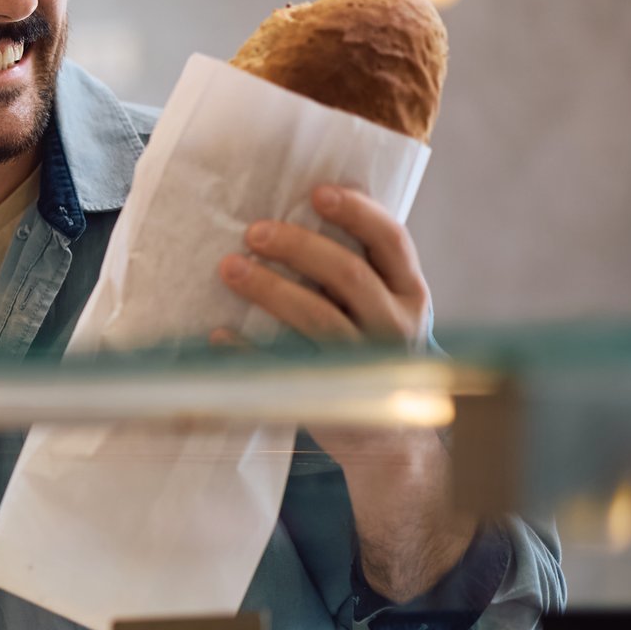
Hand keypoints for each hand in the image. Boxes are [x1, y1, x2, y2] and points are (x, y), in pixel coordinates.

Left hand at [216, 186, 464, 595]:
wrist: (395, 436)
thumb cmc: (374, 348)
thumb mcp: (384, 306)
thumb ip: (359, 268)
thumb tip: (297, 211)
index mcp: (411, 293)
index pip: (391, 239)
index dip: (356, 212)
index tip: (316, 192)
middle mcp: (396, 325)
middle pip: (347, 274)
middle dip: (298, 247)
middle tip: (254, 231)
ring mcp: (366, 362)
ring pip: (317, 318)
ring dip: (269, 289)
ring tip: (228, 268)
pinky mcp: (334, 395)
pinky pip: (285, 368)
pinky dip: (249, 350)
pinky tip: (219, 333)